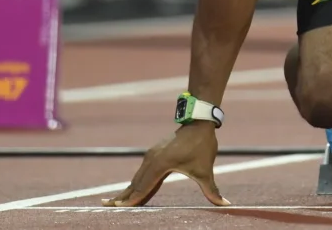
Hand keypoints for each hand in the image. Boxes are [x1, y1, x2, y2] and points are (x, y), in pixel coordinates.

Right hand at [103, 122, 229, 207]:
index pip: (143, 187)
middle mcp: (152, 160)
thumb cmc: (202, 146)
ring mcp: (151, 156)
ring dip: (127, 190)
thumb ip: (212, 190)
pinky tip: (131, 192)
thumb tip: (225, 204)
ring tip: (114, 202)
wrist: (198, 123)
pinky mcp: (154, 154)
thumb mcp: (206, 171)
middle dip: (122, 197)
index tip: (120, 209)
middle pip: (135, 183)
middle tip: (106, 206)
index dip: (132, 199)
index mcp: (161, 164)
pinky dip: (135, 183)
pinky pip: (142, 173)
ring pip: (137, 178)